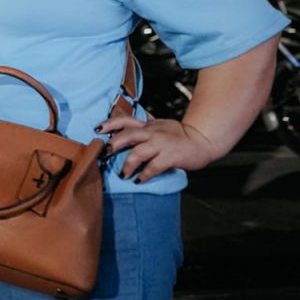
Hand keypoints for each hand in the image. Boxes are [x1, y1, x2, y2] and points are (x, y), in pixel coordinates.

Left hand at [99, 113, 223, 181]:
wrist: (202, 140)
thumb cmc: (179, 136)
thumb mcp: (159, 128)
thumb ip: (142, 131)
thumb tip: (120, 137)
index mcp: (148, 125)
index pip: (125, 120)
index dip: (110, 123)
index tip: (97, 129)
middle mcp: (153, 132)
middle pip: (127, 135)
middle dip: (113, 144)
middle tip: (105, 154)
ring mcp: (161, 144)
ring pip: (138, 152)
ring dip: (127, 164)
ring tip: (123, 174)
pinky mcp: (170, 157)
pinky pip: (152, 167)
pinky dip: (143, 175)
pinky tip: (139, 180)